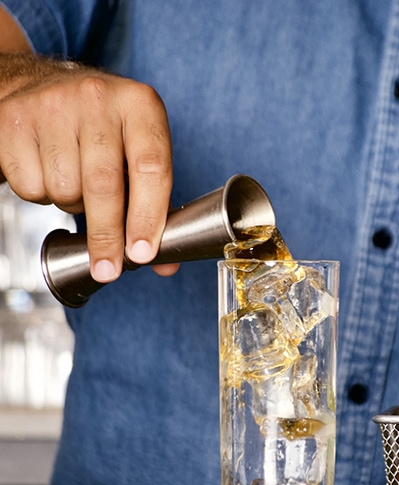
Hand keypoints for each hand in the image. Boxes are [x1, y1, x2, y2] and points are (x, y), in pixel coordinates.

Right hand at [0, 55, 177, 281]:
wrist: (43, 85)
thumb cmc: (104, 130)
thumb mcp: (139, 151)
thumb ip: (155, 205)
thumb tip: (166, 264)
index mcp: (141, 104)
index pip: (151, 169)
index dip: (148, 217)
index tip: (142, 254)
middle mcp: (98, 98)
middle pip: (104, 185)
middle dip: (107, 236)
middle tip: (108, 268)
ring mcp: (52, 105)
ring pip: (64, 189)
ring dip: (71, 205)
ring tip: (76, 184)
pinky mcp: (14, 120)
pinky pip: (30, 186)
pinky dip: (40, 194)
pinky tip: (48, 171)